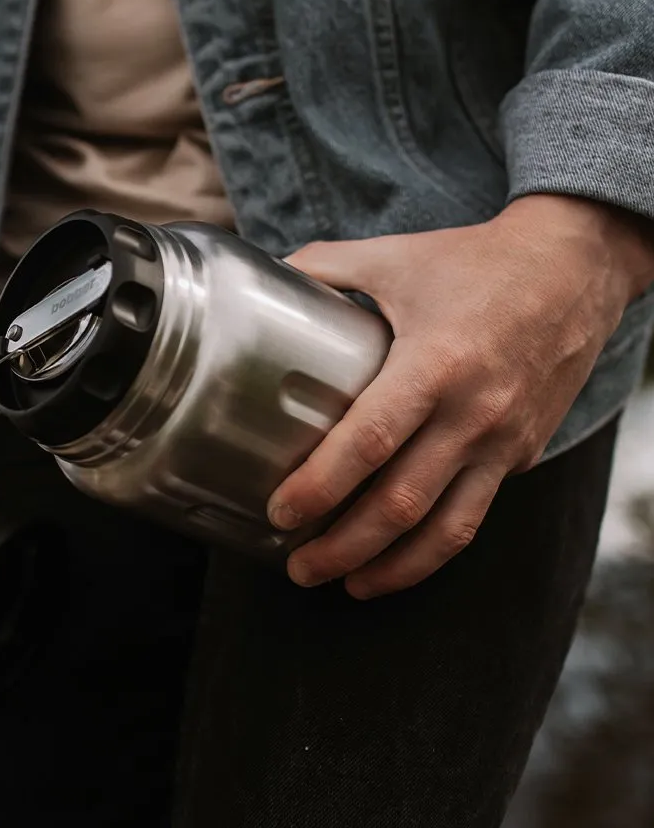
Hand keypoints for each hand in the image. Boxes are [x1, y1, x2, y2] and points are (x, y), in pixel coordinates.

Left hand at [268, 194, 653, 598]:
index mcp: (435, 362)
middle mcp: (473, 412)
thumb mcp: (393, 256)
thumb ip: (323, 268)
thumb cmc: (476, 261)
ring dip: (391, 567)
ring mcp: (503, 440)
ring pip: (445, 529)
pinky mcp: (521, 453)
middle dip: (342, 546)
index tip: (279, 511)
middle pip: (401, 503)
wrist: (574, 267)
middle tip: (297, 566)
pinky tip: (399, 558)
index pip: (369, 441)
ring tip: (344, 584)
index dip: (320, 485)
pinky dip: (434, 548)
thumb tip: (265, 280)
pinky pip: (474, 513)